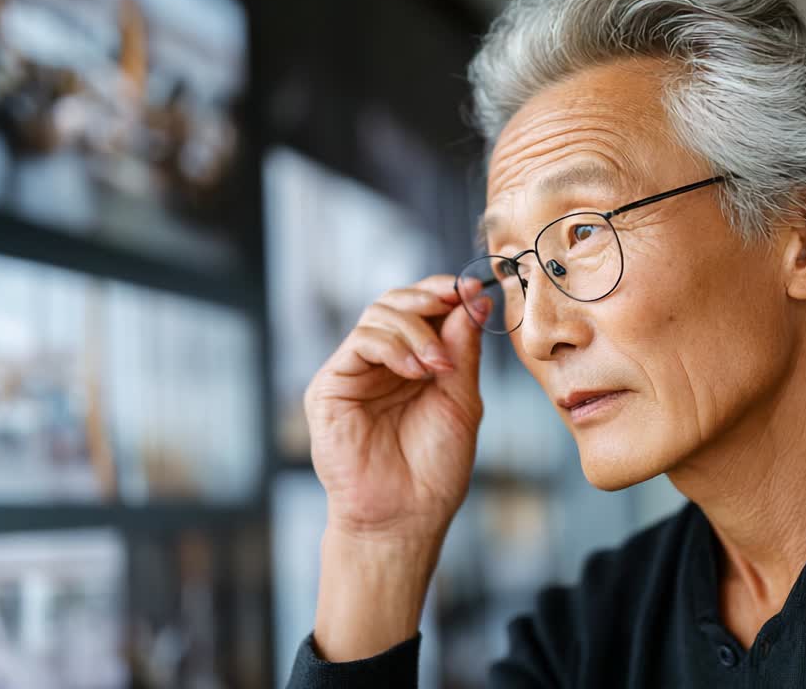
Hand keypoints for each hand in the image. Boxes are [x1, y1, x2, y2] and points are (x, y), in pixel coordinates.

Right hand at [304, 274, 491, 544]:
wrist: (405, 517)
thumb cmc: (434, 469)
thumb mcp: (461, 400)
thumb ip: (462, 349)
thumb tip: (474, 299)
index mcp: (414, 364)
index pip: (422, 310)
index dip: (445, 292)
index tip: (474, 288)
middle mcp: (382, 363)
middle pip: (396, 302)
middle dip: (430, 298)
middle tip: (457, 304)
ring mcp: (355, 372)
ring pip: (378, 314)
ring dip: (416, 329)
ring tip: (439, 366)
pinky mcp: (331, 385)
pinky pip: (360, 341)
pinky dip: (393, 346)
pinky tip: (416, 371)